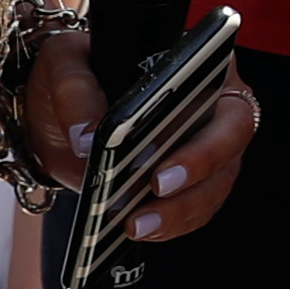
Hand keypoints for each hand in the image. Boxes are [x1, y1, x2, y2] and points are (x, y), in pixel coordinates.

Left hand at [20, 32, 261, 246]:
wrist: (59, 110)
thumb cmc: (76, 71)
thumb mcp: (64, 62)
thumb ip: (74, 91)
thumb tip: (86, 139)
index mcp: (194, 59)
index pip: (221, 89)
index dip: (202, 129)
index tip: (165, 164)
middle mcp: (213, 99)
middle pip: (230, 140)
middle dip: (197, 172)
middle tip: (156, 190)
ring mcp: (207, 143)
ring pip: (217, 182)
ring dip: (180, 209)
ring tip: (136, 225)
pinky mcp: (192, 178)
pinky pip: (196, 206)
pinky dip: (171, 223)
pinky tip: (139, 229)